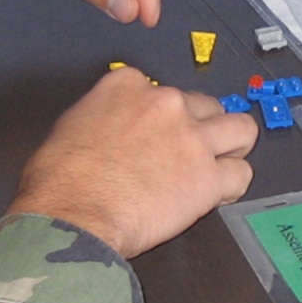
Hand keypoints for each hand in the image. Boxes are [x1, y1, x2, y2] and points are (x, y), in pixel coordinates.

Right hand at [10, 68, 257, 258]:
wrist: (70, 216)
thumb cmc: (59, 181)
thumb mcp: (72, 125)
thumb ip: (103, 115)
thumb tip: (112, 127)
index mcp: (128, 86)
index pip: (162, 89)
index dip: (162, 116)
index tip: (156, 134)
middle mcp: (165, 103)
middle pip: (205, 106)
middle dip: (200, 128)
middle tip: (187, 154)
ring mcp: (191, 137)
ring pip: (241, 129)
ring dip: (233, 146)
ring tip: (222, 164)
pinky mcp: (208, 176)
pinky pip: (242, 174)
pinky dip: (232, 186)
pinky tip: (217, 195)